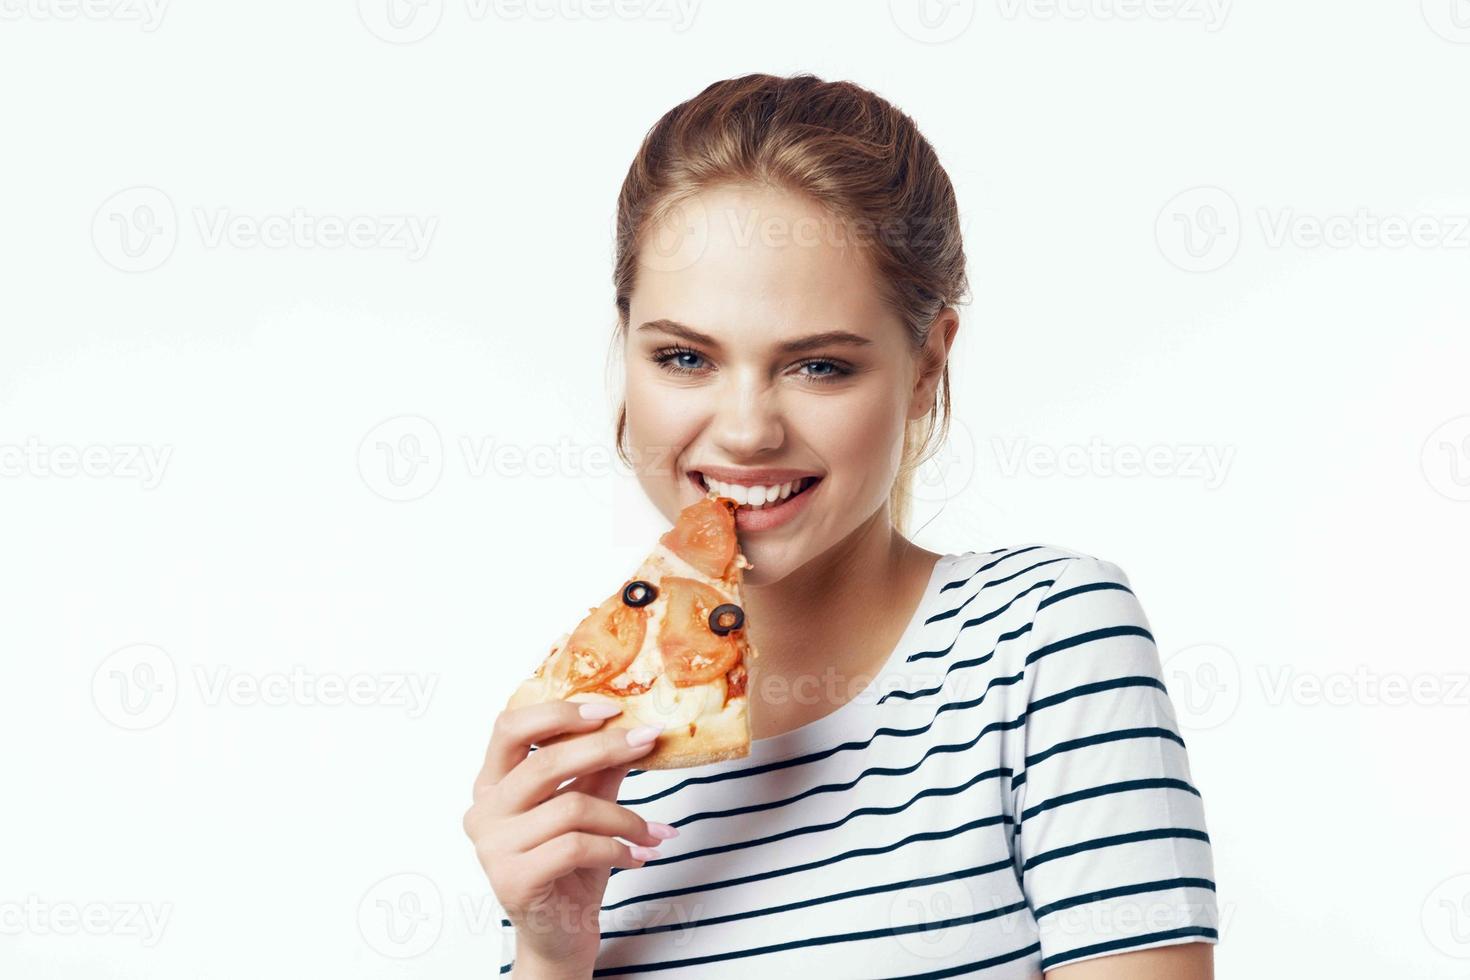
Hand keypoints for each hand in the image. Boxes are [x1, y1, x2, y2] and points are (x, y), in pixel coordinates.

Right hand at [462, 699, 676, 974]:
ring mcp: (493, 848)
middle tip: (647, 741)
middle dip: (604, 747)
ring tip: (651, 832)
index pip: (510, 727)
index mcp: (493, 783)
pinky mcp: (513, 880)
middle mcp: (484, 811)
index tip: (610, 710)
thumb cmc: (571, 866)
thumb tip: (634, 725)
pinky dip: (617, 848)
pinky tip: (637, 856)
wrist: (561, 934)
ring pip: (571, 807)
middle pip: (544, 762)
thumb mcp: (588, 805)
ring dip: (624, 817)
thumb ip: (599, 767)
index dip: (559, 713)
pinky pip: (577, 846)